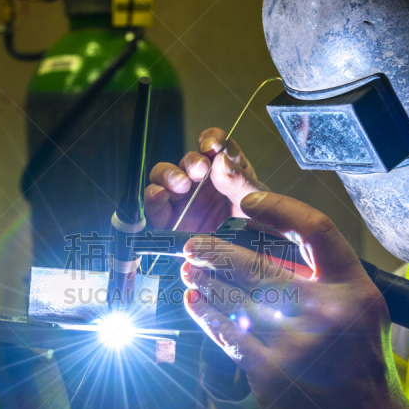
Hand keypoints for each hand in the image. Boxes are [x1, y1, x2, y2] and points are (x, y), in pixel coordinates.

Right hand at [145, 128, 265, 232]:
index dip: (211, 139)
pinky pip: (154, 204)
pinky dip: (153, 196)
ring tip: (181, 184)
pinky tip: (160, 195)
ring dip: (169, 175)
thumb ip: (239, 181)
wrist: (244, 268)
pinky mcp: (167, 220)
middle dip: (191, 161)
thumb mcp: (254, 204)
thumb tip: (220, 159)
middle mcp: (202, 183)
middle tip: (200, 169)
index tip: (211, 146)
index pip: (216, 145)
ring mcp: (183, 201)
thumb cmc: (256, 234)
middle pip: (189, 160)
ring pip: (165, 176)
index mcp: (227, 172)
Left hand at [182, 190, 408, 408]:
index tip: (249, 203)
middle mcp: (324, 311)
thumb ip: (325, 278)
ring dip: (205, 280)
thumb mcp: (360, 309)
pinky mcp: (269, 372)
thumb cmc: (359, 362)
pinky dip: (206, 314)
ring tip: (188, 269)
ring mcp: (294, 343)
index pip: (316, 231)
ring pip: (235, 298)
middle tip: (193, 245)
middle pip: (259, 265)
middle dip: (217, 252)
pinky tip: (194, 300)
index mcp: (352, 289)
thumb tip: (269, 247)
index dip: (280, 208)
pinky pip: (227, 333)